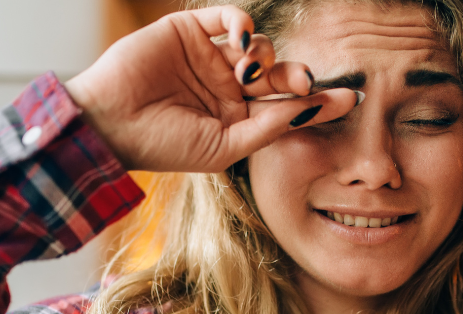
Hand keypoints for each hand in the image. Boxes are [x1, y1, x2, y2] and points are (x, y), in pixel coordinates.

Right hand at [65, 5, 358, 172]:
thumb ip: (269, 127)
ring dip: (264, 56)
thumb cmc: (165, 145)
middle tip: (306, 81)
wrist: (112, 123)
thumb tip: (312, 110)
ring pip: (258, 46)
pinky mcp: (191, 31)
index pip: (287, 107)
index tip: (350, 99)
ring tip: (248, 72)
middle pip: (278, 75)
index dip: (318, 102)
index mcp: (238, 119)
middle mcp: (228, 87)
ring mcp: (211, 58)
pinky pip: (230, 19)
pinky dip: (243, 25)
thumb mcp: (225, 146)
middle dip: (296, 77)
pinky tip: (242, 42)